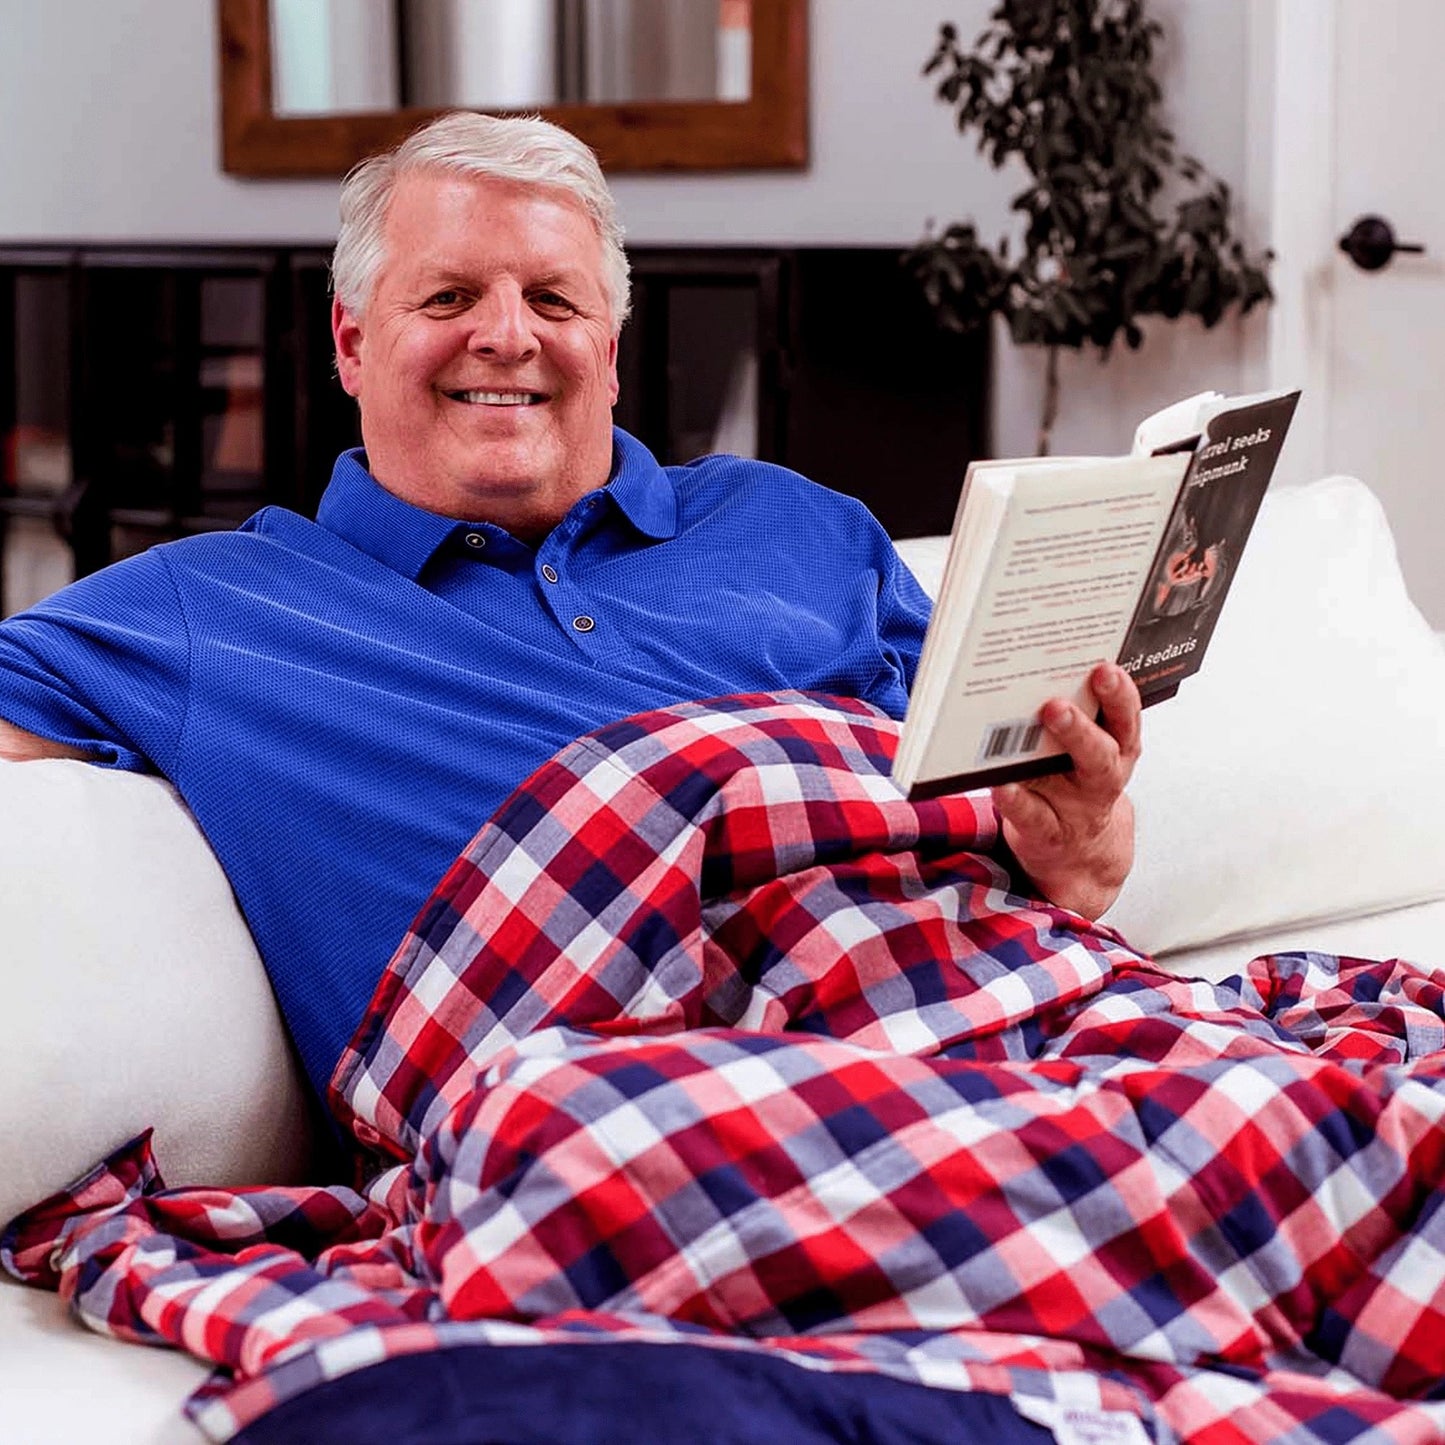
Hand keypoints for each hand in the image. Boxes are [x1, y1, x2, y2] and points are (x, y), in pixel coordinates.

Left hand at [991, 662, 1138, 919]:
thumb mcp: (1085, 749)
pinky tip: (1001, 784)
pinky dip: (1017, 800)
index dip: (1119, 694)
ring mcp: (1078, 808)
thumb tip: (1035, 667)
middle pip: (1101, 751)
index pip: (1125, 719)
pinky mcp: (1049, 833)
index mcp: (1116, 749)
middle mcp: (1102, 777)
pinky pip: (1034, 815)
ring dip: (1063, 748)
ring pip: (1074, 779)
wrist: (1076, 851)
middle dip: (1083, 723)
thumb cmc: (1071, 780)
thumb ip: (1075, 715)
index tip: (1105, 668)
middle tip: (1057, 703)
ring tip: (1043, 720)